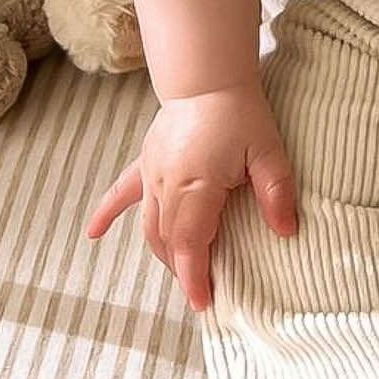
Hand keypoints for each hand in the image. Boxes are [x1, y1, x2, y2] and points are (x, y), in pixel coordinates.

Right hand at [85, 80, 297, 311]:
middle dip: (183, 271)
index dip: (195, 277)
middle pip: (168, 241)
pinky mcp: (146, 162)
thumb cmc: (240, 112)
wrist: (208, 76)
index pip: (190, 243)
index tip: (203, 302)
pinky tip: (92, 233)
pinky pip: (122, 191)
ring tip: (182, 274)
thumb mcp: (268, 152)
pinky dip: (107, 213)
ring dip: (164, 253)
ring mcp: (152, 174)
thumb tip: (286, 231)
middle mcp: (166, 184)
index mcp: (196, 185)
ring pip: (150, 226)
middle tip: (203, 293)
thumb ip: (277, 192)